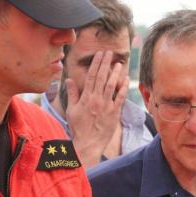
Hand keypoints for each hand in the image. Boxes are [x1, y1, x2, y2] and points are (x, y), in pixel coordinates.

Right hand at [66, 51, 128, 167]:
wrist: (88, 143)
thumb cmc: (78, 128)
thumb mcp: (71, 110)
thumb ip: (72, 94)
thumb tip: (69, 79)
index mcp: (85, 97)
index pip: (91, 76)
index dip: (96, 63)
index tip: (99, 54)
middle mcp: (96, 99)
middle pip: (102, 77)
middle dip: (105, 63)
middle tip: (109, 53)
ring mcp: (106, 106)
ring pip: (112, 85)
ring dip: (115, 73)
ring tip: (119, 63)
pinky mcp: (114, 113)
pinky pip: (120, 98)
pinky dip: (123, 87)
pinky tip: (126, 79)